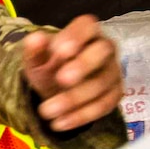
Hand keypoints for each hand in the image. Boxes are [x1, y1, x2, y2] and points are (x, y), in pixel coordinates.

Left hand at [23, 14, 122, 131]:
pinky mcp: (115, 94)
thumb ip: (34, 50)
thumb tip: (35, 39)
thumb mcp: (36, 59)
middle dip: (83, 65)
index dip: (76, 36)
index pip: (87, 26)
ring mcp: (113, 71)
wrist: (57, 88)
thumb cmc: (49, 66)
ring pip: (101, 83)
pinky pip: (103, 105)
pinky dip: (80, 116)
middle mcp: (105, 47)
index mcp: (86, 31)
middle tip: (61, 79)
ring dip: (74, 98)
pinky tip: (59, 123)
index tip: (59, 51)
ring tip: (46, 111)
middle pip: (102, 51)